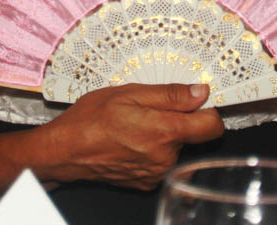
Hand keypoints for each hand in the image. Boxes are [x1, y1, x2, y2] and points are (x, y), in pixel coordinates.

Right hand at [45, 83, 223, 189]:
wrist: (64, 152)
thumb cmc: (91, 119)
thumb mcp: (130, 93)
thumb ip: (170, 94)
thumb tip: (200, 93)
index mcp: (164, 131)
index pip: (212, 127)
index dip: (209, 111)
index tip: (198, 102)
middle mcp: (164, 157)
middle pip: (193, 136)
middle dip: (179, 120)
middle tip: (151, 108)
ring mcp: (155, 173)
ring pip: (176, 148)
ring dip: (164, 135)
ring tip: (136, 124)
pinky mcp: (145, 183)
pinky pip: (161, 162)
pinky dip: (152, 150)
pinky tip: (131, 140)